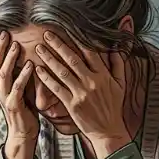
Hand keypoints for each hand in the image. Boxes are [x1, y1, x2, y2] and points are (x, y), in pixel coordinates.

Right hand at [0, 31, 37, 158]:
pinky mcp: (13, 105)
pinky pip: (17, 87)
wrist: (22, 133)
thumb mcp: (20, 88)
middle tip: (4, 31)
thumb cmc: (25, 109)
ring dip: (9, 58)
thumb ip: (19, 73)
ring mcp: (4, 97)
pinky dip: (23, 75)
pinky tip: (31, 64)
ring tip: (15, 44)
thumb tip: (26, 54)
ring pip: (3, 73)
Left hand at [33, 30, 129, 158]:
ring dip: (49, 59)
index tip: (67, 28)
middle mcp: (92, 82)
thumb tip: (119, 42)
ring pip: (62, 72)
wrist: (109, 130)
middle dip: (58, 45)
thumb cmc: (113, 106)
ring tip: (39, 48)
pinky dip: (46, 79)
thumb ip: (118, 61)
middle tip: (46, 34)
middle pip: (72, 59)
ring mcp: (82, 94)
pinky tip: (38, 70)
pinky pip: (57, 89)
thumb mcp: (120, 82)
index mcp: (104, 75)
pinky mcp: (72, 105)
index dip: (78, 38)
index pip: (90, 52)